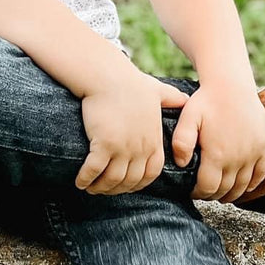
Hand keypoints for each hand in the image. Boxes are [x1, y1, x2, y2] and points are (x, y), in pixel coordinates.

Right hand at [75, 66, 189, 195]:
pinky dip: (86, 179)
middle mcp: (140, 147)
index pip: (151, 173)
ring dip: (100, 187)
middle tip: (103, 189)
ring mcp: (123, 147)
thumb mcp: (157, 91)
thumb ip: (171, 98)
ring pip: (112, 179)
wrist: (107, 75)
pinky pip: (94, 170)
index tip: (126, 184)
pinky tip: (80, 182)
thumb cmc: (130, 82)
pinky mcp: (103, 144)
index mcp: (153, 139)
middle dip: (116, 189)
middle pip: (130, 180)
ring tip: (90, 187)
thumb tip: (185, 98)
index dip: (138, 183)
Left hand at [170, 79, 264, 202]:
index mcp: (217, 155)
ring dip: (232, 193)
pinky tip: (243, 186)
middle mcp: (237, 159)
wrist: (232, 85)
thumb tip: (181, 164)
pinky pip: (261, 174)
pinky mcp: (263, 147)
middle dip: (214, 194)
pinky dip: (252, 185)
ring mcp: (252, 154)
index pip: (208, 188)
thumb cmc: (207, 101)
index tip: (193, 190)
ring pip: (243, 186)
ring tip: (222, 192)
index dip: (199, 193)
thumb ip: (181, 142)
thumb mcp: (188, 118)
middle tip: (206, 191)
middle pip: (226, 190)